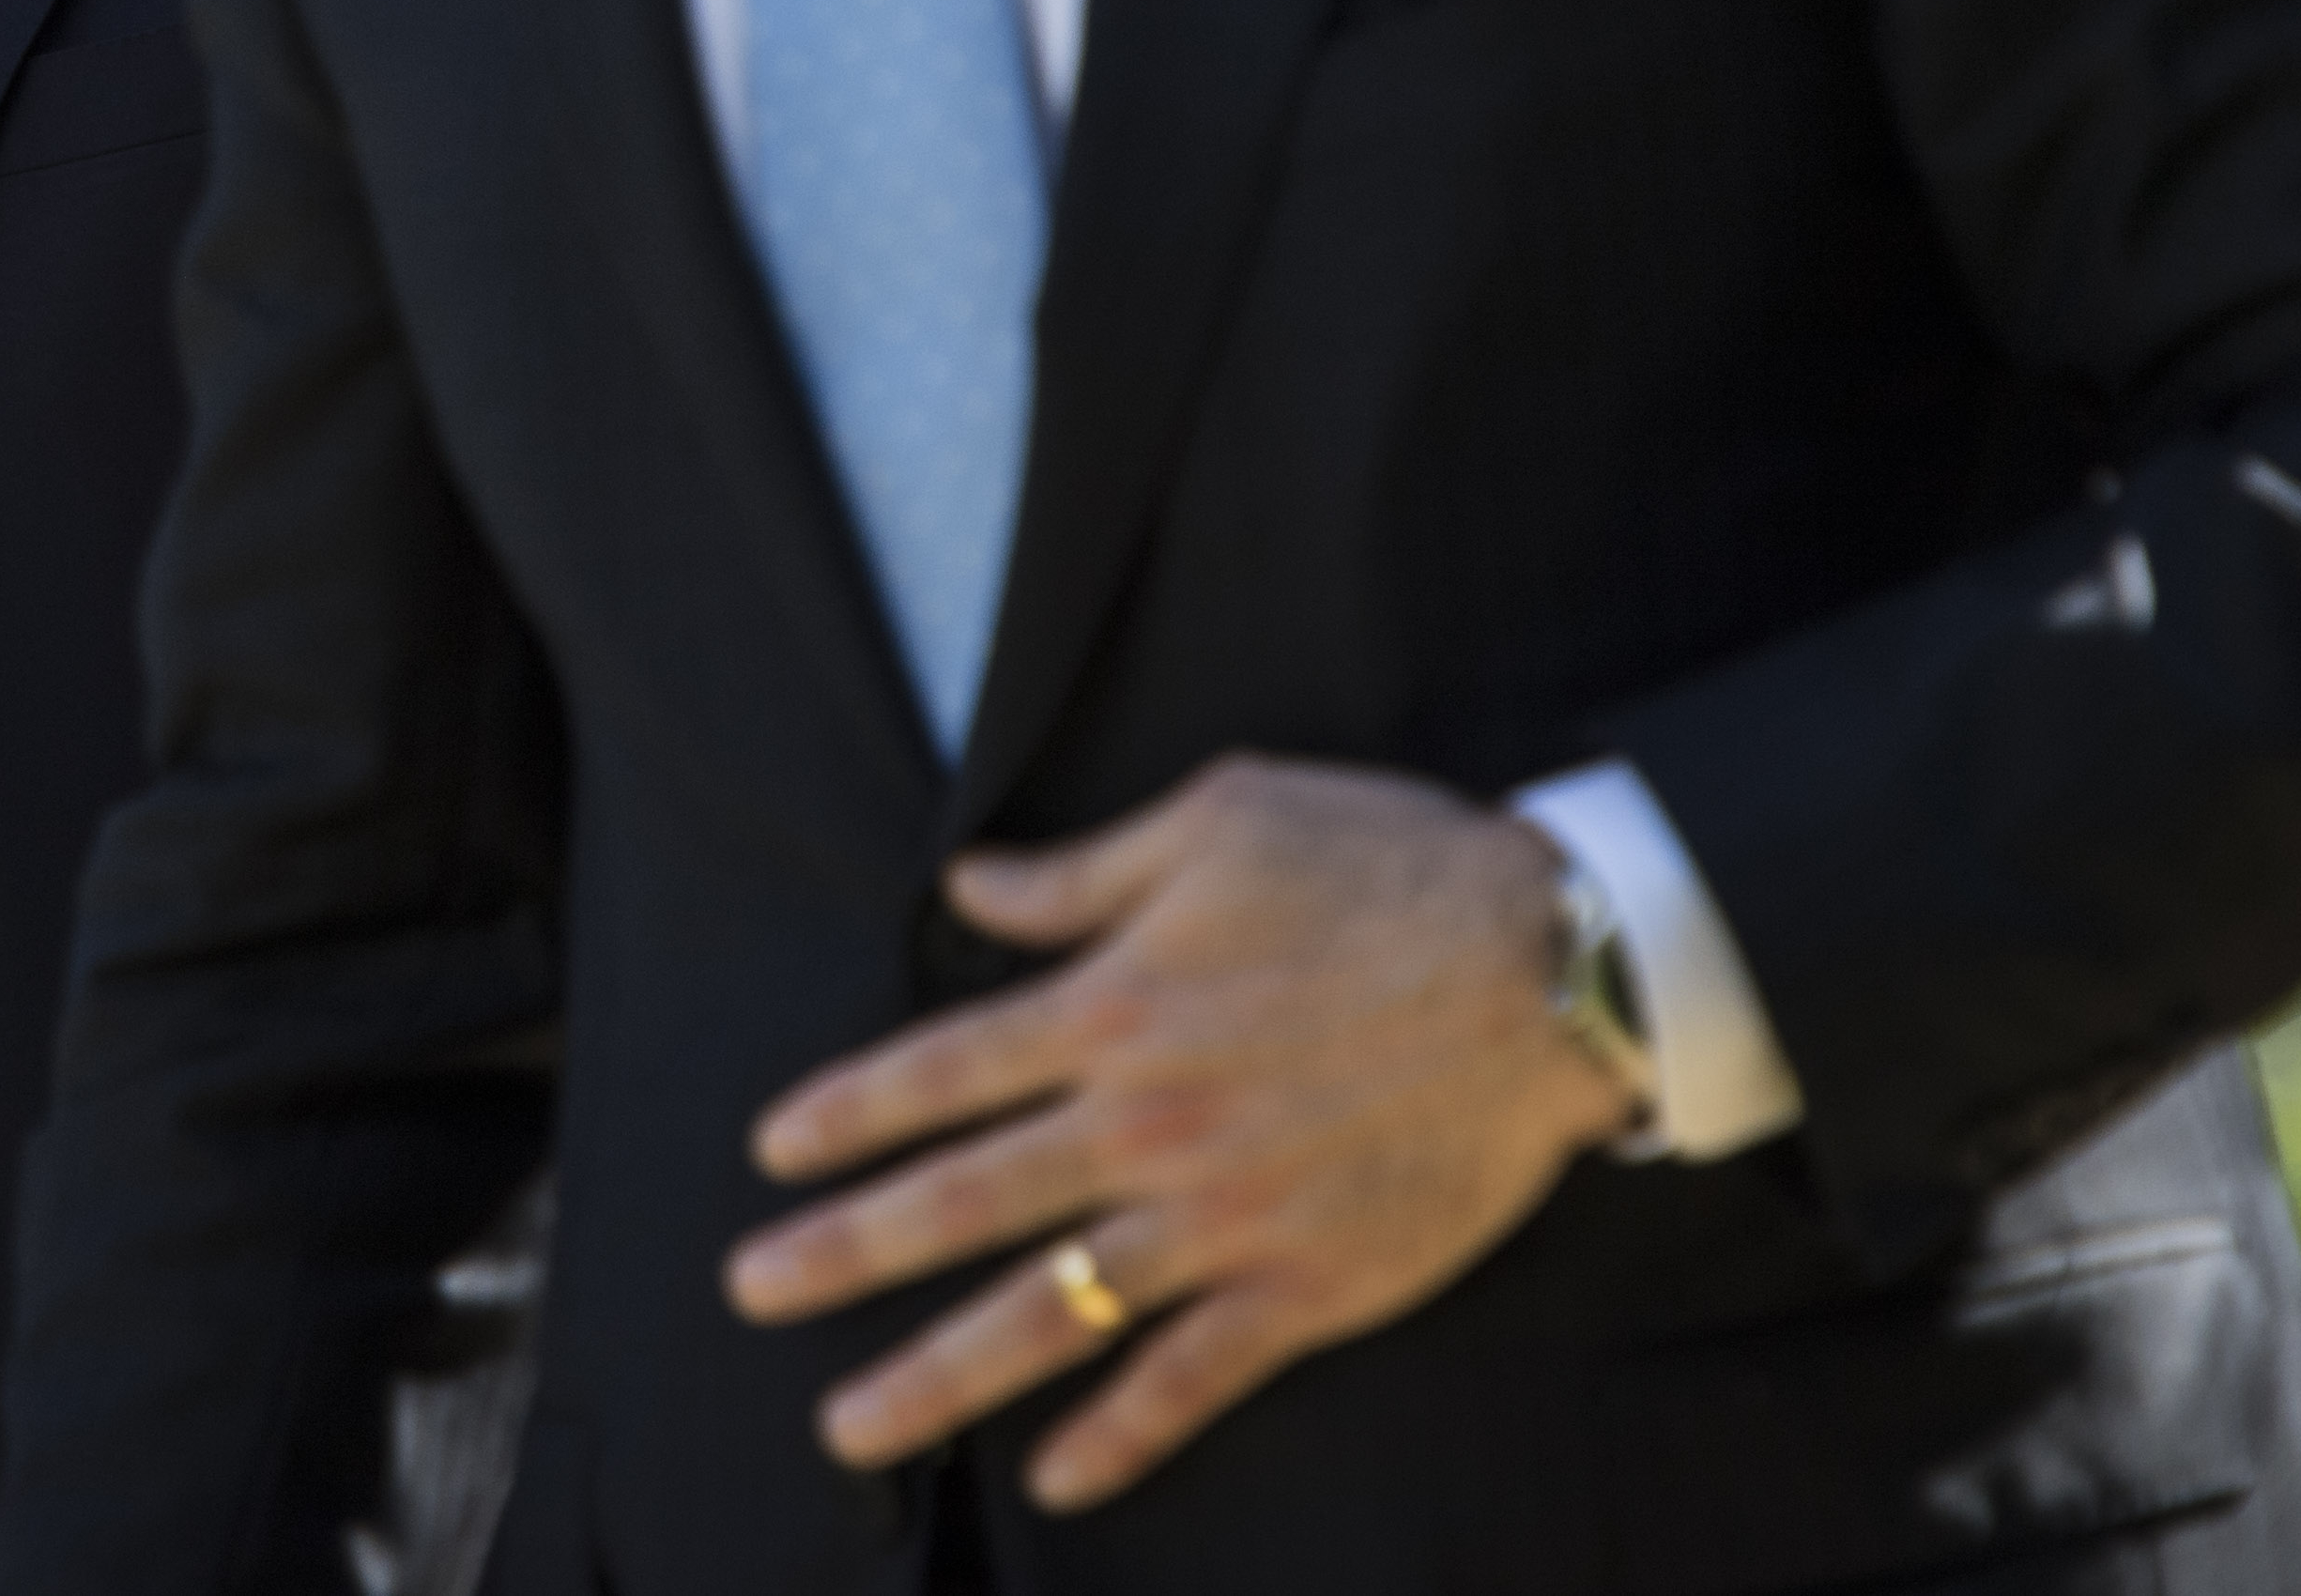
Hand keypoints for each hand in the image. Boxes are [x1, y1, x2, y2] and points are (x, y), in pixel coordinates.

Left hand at [724, 755, 1633, 1510]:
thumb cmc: (1387, 869)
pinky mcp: (1307, 1285)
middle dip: (843, 1252)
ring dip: (939, 1372)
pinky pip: (1193, 1378)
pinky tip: (1054, 1480)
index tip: (770, 1154)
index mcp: (1114, 1006)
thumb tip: (970, 885)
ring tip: (848, 1420)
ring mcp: (1221, 1216)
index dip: (846, 1114)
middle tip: (749, 1290)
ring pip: (1052, 1310)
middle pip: (962, 1202)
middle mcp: (1145, 1122)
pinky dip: (1121, 1433)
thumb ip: (1081, 873)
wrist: (1551, 968)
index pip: (941, 1071)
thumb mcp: (1220, 820)